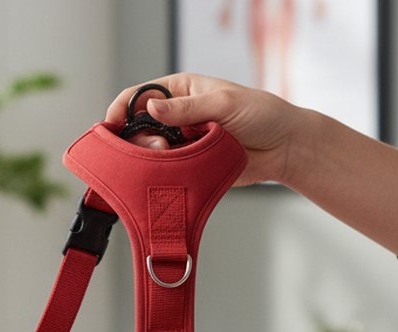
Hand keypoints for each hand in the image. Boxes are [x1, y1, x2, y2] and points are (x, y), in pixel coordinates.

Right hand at [104, 73, 310, 186]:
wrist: (285, 149)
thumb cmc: (262, 115)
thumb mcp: (224, 103)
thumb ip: (187, 108)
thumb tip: (152, 107)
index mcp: (181, 91)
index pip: (141, 95)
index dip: (122, 108)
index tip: (111, 123)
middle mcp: (176, 115)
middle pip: (137, 126)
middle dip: (136, 138)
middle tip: (155, 147)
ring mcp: (180, 141)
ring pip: (147, 151)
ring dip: (150, 156)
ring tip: (167, 157)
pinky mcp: (187, 164)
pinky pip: (164, 170)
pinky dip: (160, 173)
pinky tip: (166, 174)